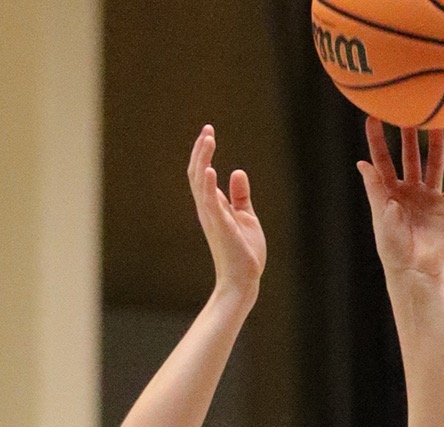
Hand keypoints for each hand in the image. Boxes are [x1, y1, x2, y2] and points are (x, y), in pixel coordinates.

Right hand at [189, 125, 266, 299]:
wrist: (243, 279)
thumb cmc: (243, 251)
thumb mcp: (246, 216)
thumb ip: (240, 195)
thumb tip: (238, 171)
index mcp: (213, 206)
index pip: (203, 174)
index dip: (204, 153)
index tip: (209, 132)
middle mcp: (208, 209)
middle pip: (197, 173)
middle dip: (201, 150)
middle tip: (208, 129)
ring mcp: (212, 217)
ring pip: (200, 183)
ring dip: (203, 160)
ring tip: (208, 139)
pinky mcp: (220, 226)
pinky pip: (210, 203)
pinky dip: (208, 185)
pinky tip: (211, 169)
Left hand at [356, 118, 443, 280]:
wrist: (415, 270)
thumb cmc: (392, 248)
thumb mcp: (381, 216)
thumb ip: (375, 189)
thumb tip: (362, 163)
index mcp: (388, 192)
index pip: (381, 159)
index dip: (377, 139)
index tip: (374, 116)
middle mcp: (409, 190)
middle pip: (409, 155)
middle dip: (409, 134)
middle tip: (411, 108)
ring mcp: (428, 197)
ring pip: (434, 164)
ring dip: (436, 145)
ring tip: (439, 122)